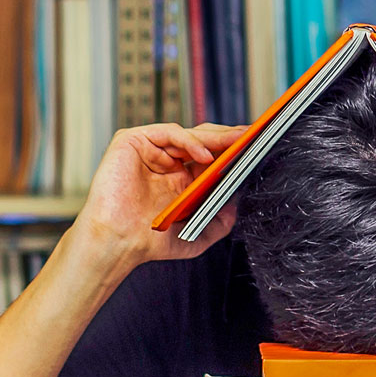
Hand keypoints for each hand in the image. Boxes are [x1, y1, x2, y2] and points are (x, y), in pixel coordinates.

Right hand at [73, 122, 245, 271]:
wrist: (118, 243)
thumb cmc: (148, 241)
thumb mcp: (196, 234)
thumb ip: (220, 221)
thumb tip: (237, 203)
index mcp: (180, 179)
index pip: (211, 157)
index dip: (233, 151)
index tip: (257, 148)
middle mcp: (166, 162)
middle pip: (203, 141)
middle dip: (229, 139)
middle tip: (253, 137)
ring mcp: (150, 149)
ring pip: (189, 134)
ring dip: (216, 138)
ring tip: (237, 143)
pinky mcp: (133, 141)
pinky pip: (168, 133)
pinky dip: (190, 141)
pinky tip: (205, 155)